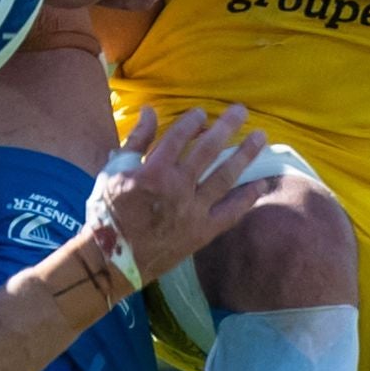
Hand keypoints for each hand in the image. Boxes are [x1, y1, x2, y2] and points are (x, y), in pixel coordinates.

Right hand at [93, 104, 276, 282]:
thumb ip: (136, 140)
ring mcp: (193, 211)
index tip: (202, 112)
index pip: (179, 136)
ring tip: (260, 138)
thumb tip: (150, 110)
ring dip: (244, 155)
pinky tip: (261, 184)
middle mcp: (177, 188)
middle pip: (208, 150)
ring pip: (225, 177)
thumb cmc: (109, 211)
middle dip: (226, 127)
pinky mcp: (202, 232)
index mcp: (153, 171)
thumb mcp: (114, 170)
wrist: (113, 259)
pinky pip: (230, 212)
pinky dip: (247, 198)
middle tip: (241, 111)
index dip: (192, 120)